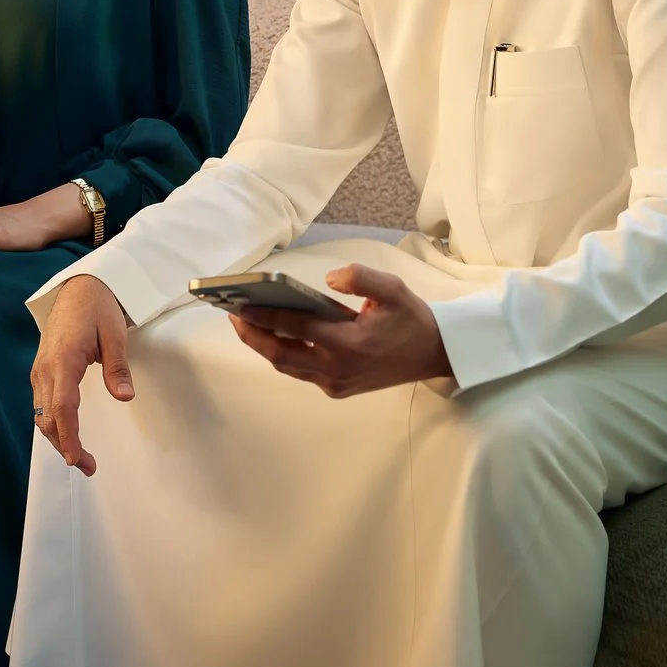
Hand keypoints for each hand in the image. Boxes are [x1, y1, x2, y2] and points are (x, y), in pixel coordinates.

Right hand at [30, 275, 133, 475]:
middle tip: (89, 466)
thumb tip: (125, 397)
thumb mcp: (115, 335)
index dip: (69, 436)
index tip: (77, 459)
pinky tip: (68, 433)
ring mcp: (40, 370)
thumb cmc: (97, 309)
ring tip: (81, 457)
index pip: (63, 407)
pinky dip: (53, 423)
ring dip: (58, 438)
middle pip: (48, 418)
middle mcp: (45, 368)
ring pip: (42, 414)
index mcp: (63, 360)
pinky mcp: (42, 371)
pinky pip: (42, 404)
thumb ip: (117, 368)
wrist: (78, 288)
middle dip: (65, 445)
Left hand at [228, 264, 451, 397]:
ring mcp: (336, 382)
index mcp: (349, 343)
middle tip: (233, 315)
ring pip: (288, 366)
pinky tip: (276, 335)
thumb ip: (360, 277)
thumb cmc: (410, 319)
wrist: (432, 354)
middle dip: (253, 337)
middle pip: (281, 355)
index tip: (241, 306)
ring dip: (265, 346)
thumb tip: (329, 280)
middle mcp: (338, 367)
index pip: (297, 328)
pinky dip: (285, 354)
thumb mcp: (392, 289)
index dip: (266, 316)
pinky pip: (302, 371)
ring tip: (246, 323)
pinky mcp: (337, 388)